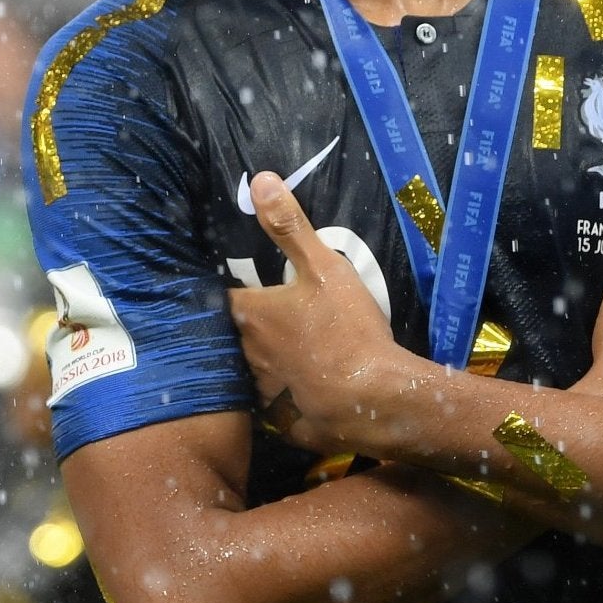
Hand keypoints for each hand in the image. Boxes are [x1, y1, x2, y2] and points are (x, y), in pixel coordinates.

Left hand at [226, 170, 414, 455]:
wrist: (376, 401)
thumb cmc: (347, 330)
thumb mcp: (324, 268)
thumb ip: (290, 227)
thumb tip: (260, 181)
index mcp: (250, 314)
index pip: (225, 296)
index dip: (236, 287)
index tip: (246, 282)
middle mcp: (245, 353)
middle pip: (237, 333)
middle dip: (252, 324)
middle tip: (276, 315)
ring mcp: (261, 391)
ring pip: (254, 369)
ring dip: (267, 360)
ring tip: (292, 352)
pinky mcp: (281, 421)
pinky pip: (276, 404)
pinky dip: (286, 395)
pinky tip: (305, 390)